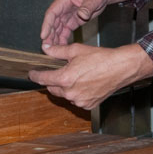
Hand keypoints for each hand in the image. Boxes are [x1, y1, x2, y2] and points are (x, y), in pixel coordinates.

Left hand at [28, 43, 152, 109]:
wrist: (120, 68)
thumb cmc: (100, 58)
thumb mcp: (76, 50)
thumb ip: (57, 51)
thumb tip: (44, 48)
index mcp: (65, 79)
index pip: (43, 79)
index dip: (35, 76)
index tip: (32, 74)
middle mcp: (70, 93)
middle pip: (52, 89)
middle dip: (52, 80)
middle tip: (57, 71)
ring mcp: (79, 101)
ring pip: (64, 95)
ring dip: (65, 87)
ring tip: (75, 75)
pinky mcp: (88, 105)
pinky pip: (76, 100)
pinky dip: (76, 93)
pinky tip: (84, 83)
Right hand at [40, 0, 132, 48]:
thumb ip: (87, 6)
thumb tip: (82, 14)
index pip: (52, 13)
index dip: (47, 25)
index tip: (43, 35)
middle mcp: (63, 7)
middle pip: (52, 23)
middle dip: (49, 35)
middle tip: (46, 47)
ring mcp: (67, 14)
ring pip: (57, 28)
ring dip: (54, 39)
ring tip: (52, 50)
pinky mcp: (73, 20)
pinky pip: (65, 31)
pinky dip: (62, 38)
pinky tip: (61, 46)